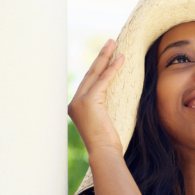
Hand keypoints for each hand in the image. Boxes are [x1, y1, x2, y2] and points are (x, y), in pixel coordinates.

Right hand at [68, 39, 125, 154]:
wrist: (103, 152)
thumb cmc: (106, 142)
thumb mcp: (102, 120)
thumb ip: (101, 107)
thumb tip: (111, 97)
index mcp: (75, 106)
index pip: (88, 82)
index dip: (97, 67)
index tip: (105, 55)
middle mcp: (74, 102)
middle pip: (90, 73)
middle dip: (101, 56)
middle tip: (110, 42)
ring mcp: (80, 101)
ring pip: (95, 73)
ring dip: (106, 57)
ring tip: (114, 44)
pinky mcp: (89, 101)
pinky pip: (104, 80)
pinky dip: (113, 68)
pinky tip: (120, 58)